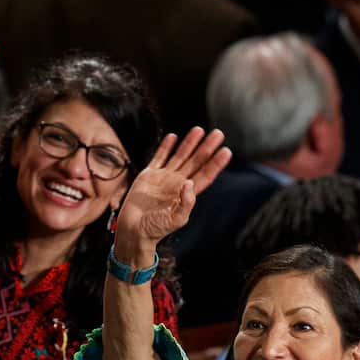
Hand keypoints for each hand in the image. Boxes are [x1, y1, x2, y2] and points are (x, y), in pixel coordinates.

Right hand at [113, 128, 230, 257]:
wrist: (134, 230)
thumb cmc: (155, 229)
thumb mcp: (175, 220)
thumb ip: (186, 203)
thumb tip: (189, 183)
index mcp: (186, 194)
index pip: (205, 175)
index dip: (215, 164)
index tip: (226, 151)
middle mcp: (177, 183)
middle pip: (195, 162)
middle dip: (206, 148)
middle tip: (218, 133)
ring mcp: (163, 178)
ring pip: (180, 156)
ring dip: (189, 143)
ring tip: (199, 130)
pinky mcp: (148, 175)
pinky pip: (159, 157)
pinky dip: (166, 147)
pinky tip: (173, 137)